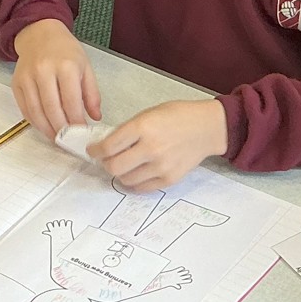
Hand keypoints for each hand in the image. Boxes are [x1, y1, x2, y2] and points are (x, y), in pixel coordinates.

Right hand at [11, 19, 99, 137]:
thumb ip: (92, 93)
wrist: (39, 33)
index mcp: (66, 66)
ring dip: (46, 129)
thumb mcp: (86, 67)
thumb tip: (95, 117)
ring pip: (36, 111)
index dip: (76, 121)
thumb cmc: (65, 50)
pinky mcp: (17, 83)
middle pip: (52, 109)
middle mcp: (44, 71)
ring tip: (56, 138)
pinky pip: (24, 108)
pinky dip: (34, 121)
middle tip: (69, 141)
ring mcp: (28, 77)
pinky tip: (44, 127)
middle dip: (61, 129)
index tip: (82, 133)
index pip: (71, 101)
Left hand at [92, 100, 228, 190]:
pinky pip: (142, 188)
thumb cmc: (179, 116)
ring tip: (125, 165)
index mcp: (143, 127)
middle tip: (108, 159)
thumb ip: (129, 129)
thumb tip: (108, 145)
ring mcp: (161, 166)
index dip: (95, 150)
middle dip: (106, 163)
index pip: (108, 146)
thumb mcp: (149, 113)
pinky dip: (135, 182)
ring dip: (120, 173)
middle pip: (114, 167)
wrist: (207, 128)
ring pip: (125, 179)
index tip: (93, 150)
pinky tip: (137, 172)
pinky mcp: (169, 179)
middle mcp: (151, 148)